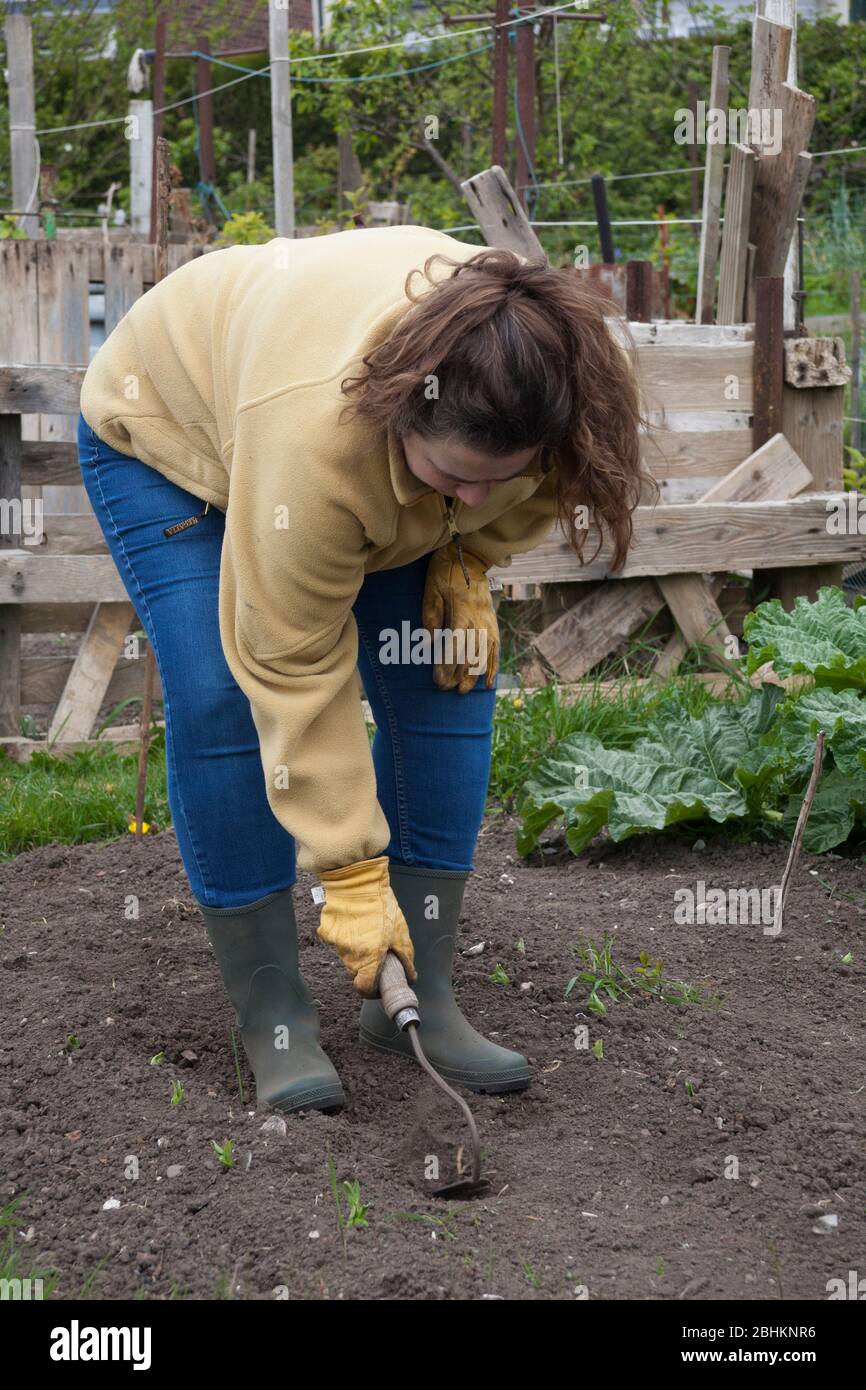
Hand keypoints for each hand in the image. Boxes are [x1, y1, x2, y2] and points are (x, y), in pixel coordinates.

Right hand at [316, 856, 416, 997]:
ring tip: (368, 934)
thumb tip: (410, 975)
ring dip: (358, 953)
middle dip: (367, 968)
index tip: (378, 985)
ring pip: (348, 958)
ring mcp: (336, 944)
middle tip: (378, 953)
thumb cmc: (380, 905)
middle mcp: (350, 955)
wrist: (355, 881)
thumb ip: (405, 957)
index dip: (371, 990)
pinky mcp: (327, 932)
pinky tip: (356, 924)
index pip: (364, 989)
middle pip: (356, 973)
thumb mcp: (400, 931)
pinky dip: (347, 938)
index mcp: (369, 958)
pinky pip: (339, 942)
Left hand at [422, 543, 498, 692]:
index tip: (438, 681)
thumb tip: (429, 645)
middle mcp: (478, 621)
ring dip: (473, 675)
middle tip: (444, 689)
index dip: (448, 666)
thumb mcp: (431, 592)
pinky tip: (489, 683)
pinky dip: (493, 667)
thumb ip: (431, 618)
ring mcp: (488, 623)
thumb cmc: (445, 575)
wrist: (469, 559)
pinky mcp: (492, 624)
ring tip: (462, 691)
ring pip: (483, 655)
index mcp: (461, 613)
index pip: (455, 646)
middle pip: (469, 655)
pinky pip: (495, 650)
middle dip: (457, 675)